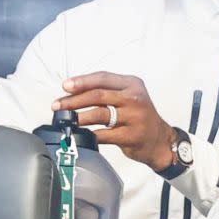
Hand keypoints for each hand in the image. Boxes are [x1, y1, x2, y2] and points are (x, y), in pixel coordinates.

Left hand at [52, 72, 176, 171]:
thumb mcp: (128, 96)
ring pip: (99, 114)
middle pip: (98, 95)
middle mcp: (134, 98)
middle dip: (74, 100)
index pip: (102, 78)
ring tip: (68, 120)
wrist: (160, 140)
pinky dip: (90, 134)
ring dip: (79, 117)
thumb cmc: (138, 115)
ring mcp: (134, 117)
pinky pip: (104, 134)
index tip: (65, 86)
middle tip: (58, 105)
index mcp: (132, 84)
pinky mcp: (131, 136)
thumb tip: (73, 91)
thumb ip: (107, 91)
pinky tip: (81, 134)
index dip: (82, 81)